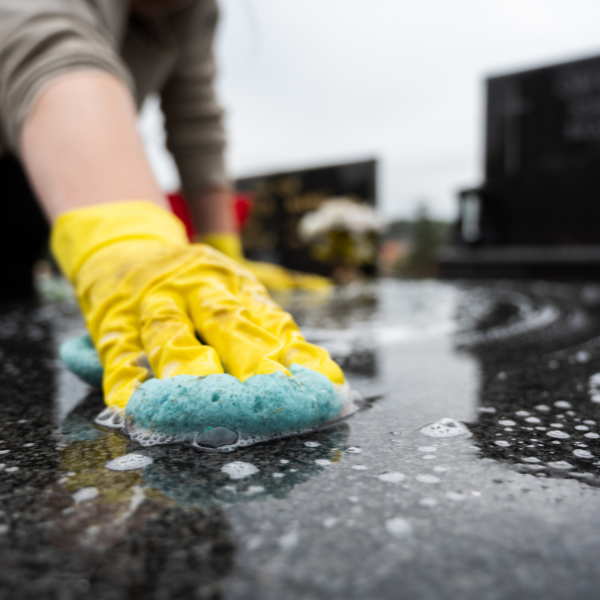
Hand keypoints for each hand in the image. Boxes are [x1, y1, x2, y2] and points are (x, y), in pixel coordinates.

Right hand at [52, 201, 343, 412]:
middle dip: (250, 359)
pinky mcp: (112, 322)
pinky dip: (127, 383)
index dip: (295, 353)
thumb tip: (323, 376)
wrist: (125, 245)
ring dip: (190, 366)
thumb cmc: (192, 282)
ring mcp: (151, 303)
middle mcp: (195, 287)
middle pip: (223, 320)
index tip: (320, 385)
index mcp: (233, 283)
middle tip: (272, 395)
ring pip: (169, 331)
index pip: (269, 318)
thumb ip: (267, 328)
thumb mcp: (232, 290)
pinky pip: (119, 354)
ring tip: (207, 402)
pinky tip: (136, 409)